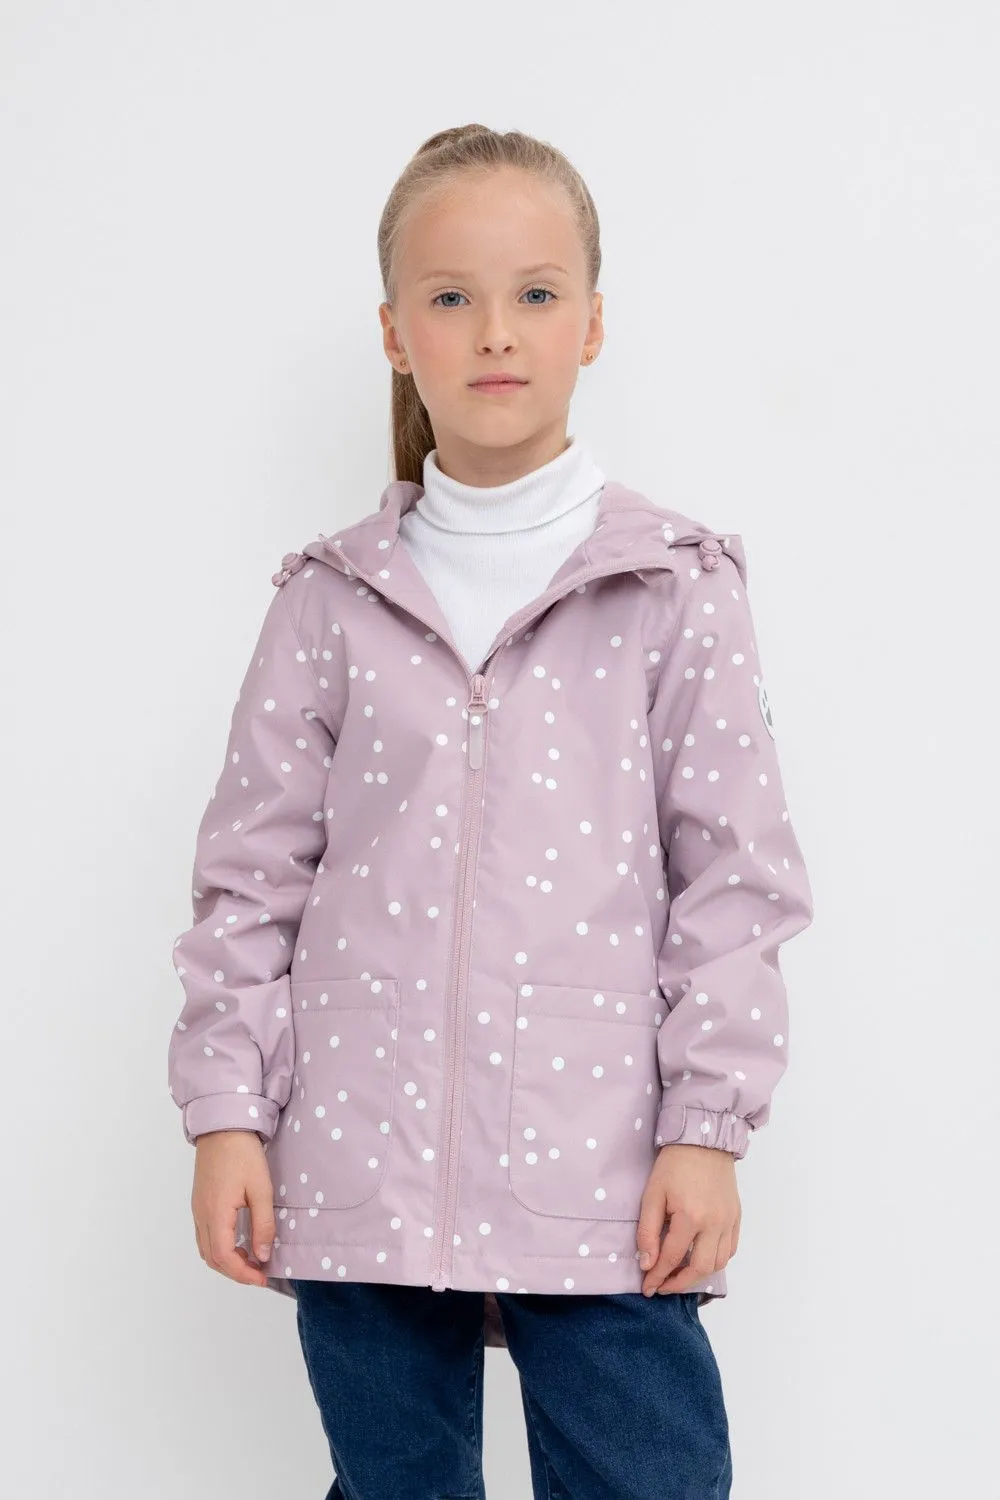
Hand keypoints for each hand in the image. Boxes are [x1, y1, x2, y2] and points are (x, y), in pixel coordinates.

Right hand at [191, 1129, 275, 1286]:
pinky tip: (238, 1241)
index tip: (263, 1276)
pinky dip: (220, 1247)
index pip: (224, 1258)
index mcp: (216, 1213)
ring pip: (206, 1249)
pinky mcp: (199, 1202)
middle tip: (259, 1272)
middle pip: (212, 1258)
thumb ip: (263, 1225)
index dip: (243, 1274)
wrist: (223, 1126)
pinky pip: (205, 1235)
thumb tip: (262, 1256)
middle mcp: (202, 1215)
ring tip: (251, 1258)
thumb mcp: (261, 1189)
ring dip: (226, 1261)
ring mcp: (197, 1209)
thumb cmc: (243, 1154)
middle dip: (235, 1271)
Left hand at [636, 1143, 740, 1296]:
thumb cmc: (674, 1165)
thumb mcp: (652, 1194)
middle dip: (679, 1283)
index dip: (658, 1276)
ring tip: (679, 1276)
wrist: (703, 1140)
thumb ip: (649, 1231)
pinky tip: (701, 1259)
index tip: (647, 1288)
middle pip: (699, 1268)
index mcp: (691, 1217)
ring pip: (718, 1263)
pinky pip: (730, 1250)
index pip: (672, 1258)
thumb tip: (647, 1263)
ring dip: (698, 1275)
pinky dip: (716, 1261)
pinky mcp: (736, 1216)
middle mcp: (714, 1224)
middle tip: (662, 1287)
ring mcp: (729, 1221)